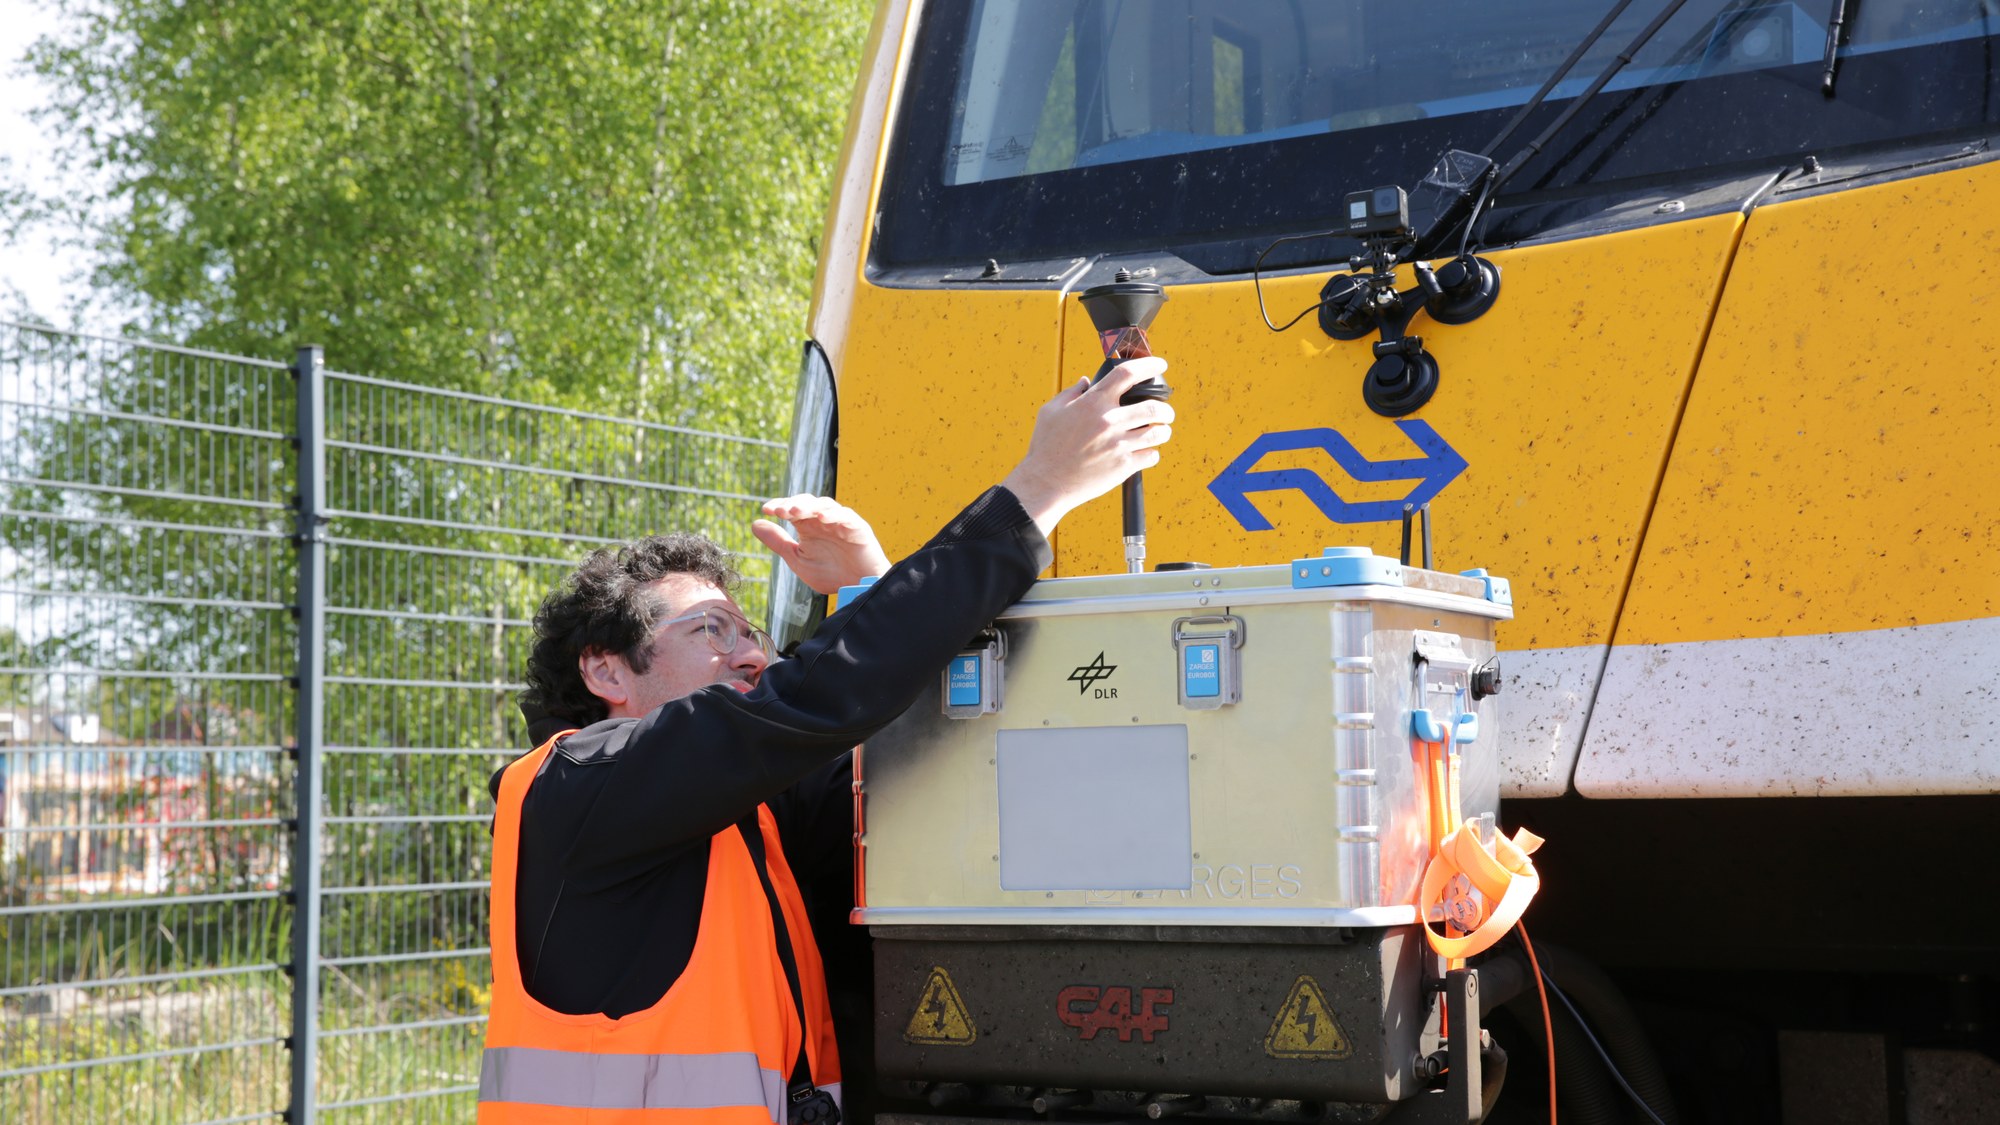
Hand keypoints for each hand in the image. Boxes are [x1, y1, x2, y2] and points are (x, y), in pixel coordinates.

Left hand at [752, 494, 892, 595]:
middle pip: (807, 502)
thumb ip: (778, 542)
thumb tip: (755, 524)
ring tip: (795, 511)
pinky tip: (821, 518)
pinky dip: (834, 515)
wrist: (858, 589)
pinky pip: (846, 516)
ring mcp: (841, 522)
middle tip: (780, 511)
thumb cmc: (831, 574)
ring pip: (825, 505)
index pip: (792, 508)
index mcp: (809, 526)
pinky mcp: (858, 528)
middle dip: (793, 504)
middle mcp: (823, 520)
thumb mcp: (798, 559)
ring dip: (809, 507)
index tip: (766, 510)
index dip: (780, 505)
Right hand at [1000, 357, 1174, 534]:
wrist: (1046, 482)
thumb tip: (1085, 382)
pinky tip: (1145, 452)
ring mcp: (1118, 444)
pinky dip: (1152, 453)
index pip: (1128, 374)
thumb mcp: (1051, 412)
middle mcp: (1109, 421)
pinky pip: (1152, 456)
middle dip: (1166, 408)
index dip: (1149, 365)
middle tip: (1165, 412)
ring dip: (1164, 430)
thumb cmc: (1046, 447)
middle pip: (1154, 406)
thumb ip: (1071, 393)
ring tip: (1161, 431)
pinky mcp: (1123, 466)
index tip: (1160, 365)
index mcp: (1093, 402)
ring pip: (1159, 432)